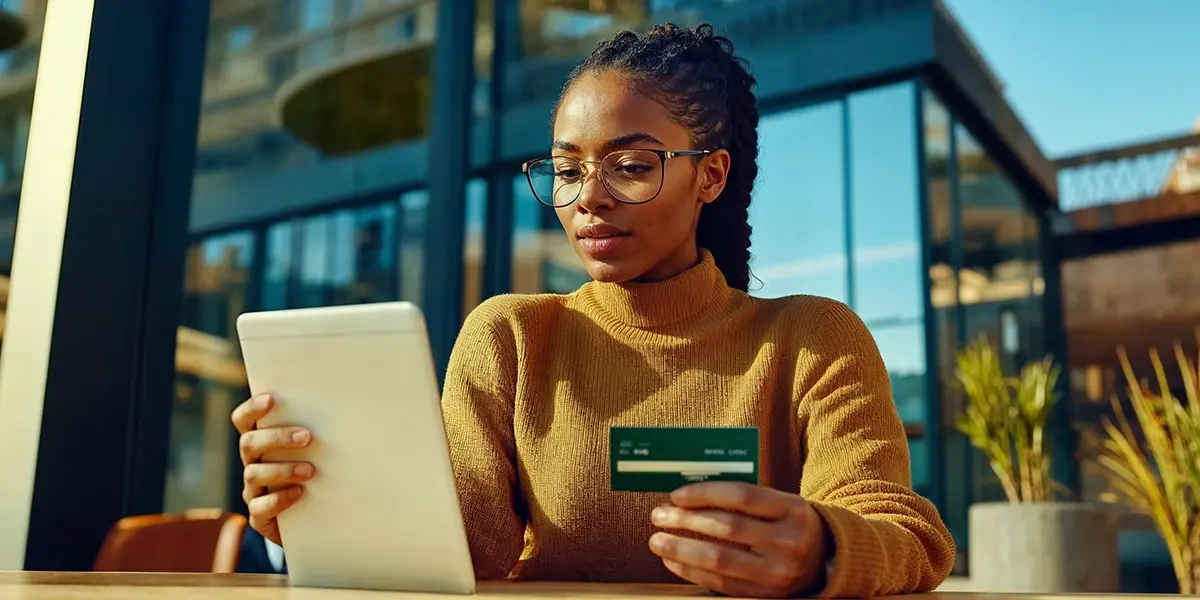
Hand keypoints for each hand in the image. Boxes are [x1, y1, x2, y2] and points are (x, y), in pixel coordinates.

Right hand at [231, 394, 315, 545]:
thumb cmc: (320, 473)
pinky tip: (299, 494)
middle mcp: (254, 463)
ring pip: (254, 474)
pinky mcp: (261, 517)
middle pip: (250, 443)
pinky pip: (260, 508)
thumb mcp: (318, 450)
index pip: (244, 420)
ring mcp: (254, 490)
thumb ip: (319, 431)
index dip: (252, 408)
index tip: (272, 399)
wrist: (318, 519)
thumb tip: (348, 406)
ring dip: (282, 469)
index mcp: (262, 443)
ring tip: (310, 470)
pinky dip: (278, 500)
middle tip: (307, 437)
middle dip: (277, 437)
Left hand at [648, 482, 830, 597]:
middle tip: (659, 515)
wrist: (826, 559)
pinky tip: (674, 559)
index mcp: (793, 509)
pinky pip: (720, 583)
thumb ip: (744, 498)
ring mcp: (778, 572)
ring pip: (720, 560)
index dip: (705, 493)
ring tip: (658, 540)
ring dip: (681, 549)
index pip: (742, 495)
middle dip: (686, 521)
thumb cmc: (791, 523)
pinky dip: (691, 570)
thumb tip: (690, 494)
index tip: (677, 494)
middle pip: (728, 528)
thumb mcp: (780, 503)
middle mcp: (789, 542)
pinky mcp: (766, 595)